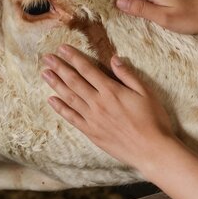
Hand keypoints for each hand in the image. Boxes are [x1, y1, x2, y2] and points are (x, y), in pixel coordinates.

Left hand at [41, 44, 178, 169]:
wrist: (152, 150)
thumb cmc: (153, 120)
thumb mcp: (146, 92)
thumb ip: (127, 75)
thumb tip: (114, 59)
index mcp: (111, 90)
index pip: (87, 69)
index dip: (73, 57)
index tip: (62, 48)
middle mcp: (98, 103)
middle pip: (74, 81)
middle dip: (59, 68)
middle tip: (47, 58)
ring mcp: (93, 119)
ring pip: (69, 98)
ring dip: (55, 84)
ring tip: (44, 74)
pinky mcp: (91, 133)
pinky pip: (72, 118)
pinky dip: (60, 108)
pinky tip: (51, 100)